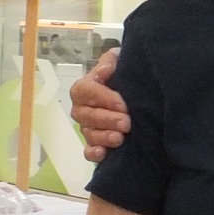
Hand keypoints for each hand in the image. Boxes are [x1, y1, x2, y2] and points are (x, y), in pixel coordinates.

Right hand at [72, 47, 127, 162]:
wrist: (131, 91)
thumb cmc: (120, 76)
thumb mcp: (117, 61)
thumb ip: (110, 61)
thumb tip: (106, 69)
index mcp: (83, 88)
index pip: (85, 91)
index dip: (103, 98)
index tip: (123, 104)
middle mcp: (81, 109)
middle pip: (87, 116)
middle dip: (107, 120)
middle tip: (126, 123)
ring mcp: (87, 127)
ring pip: (89, 134)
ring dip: (104, 137)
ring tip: (120, 138)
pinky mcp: (95, 143)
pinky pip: (88, 151)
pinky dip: (93, 153)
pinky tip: (103, 153)